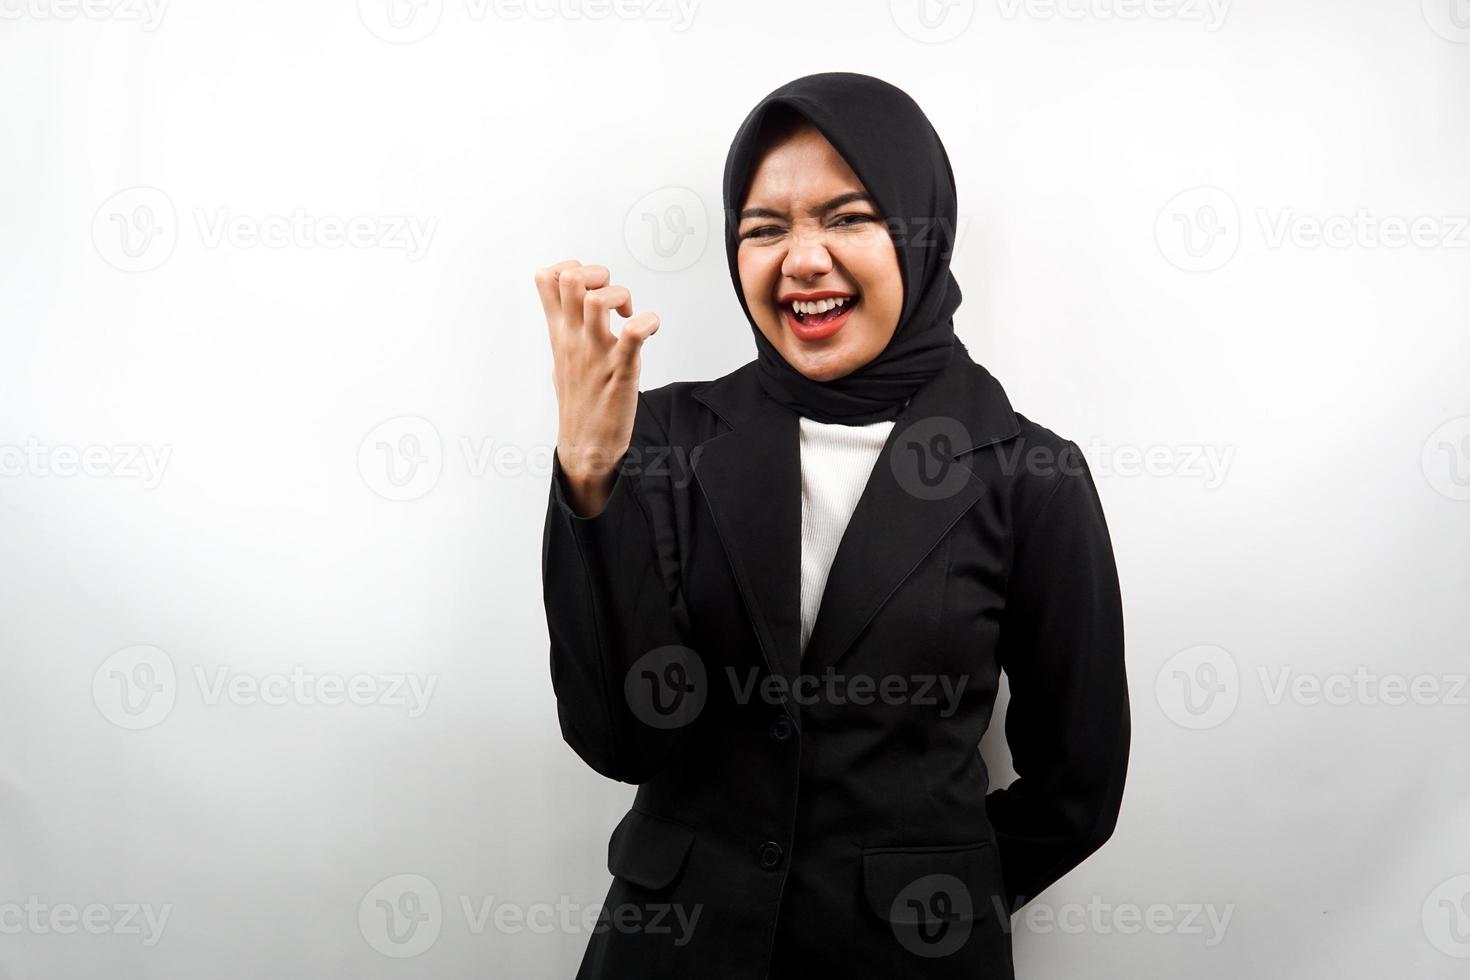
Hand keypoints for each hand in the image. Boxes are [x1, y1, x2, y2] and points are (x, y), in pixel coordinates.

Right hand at [535, 259, 660, 515]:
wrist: (586, 445)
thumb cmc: (579, 400)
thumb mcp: (561, 354)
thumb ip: (563, 322)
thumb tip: (566, 294)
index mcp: (559, 333)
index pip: (548, 278)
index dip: (572, 266)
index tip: (591, 287)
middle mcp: (573, 338)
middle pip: (572, 279)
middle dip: (599, 275)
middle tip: (613, 300)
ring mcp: (595, 354)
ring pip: (599, 300)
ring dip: (622, 296)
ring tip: (630, 315)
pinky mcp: (620, 370)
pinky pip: (632, 334)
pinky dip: (648, 323)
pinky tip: (650, 330)